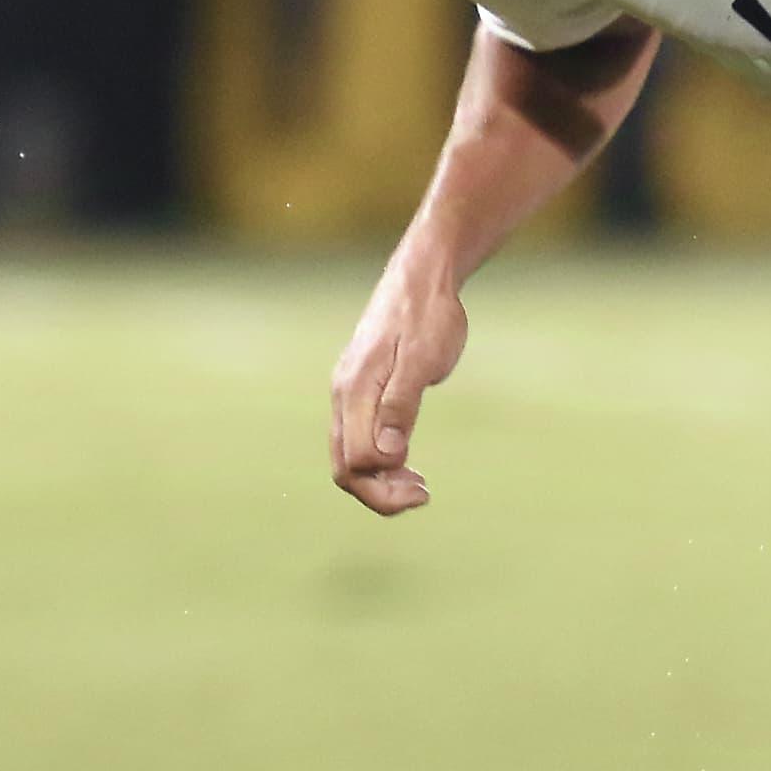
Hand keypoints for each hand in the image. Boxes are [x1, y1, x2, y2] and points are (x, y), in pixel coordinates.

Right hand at [328, 255, 466, 514]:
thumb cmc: (427, 314)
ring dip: (381, 480)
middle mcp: (344, 396)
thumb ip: (401, 405)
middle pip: (345, 466)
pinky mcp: (362, 390)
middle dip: (380, 493)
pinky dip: (381, 461)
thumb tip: (388, 455)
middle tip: (423, 496)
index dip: (384, 486)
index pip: (355, 462)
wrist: (423, 275)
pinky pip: (359, 438)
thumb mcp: (422, 359)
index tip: (423, 485)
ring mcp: (350, 393)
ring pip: (350, 456)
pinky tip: (408, 464)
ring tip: (419, 487)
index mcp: (355, 391)